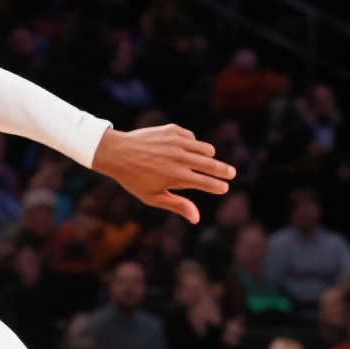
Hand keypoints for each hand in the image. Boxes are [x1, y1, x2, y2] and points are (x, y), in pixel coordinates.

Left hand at [92, 123, 235, 224]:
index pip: (206, 182)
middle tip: (232, 173)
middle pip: (212, 164)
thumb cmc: (135, 179)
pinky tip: (181, 151)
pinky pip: (192, 138)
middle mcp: (179, 157)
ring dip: (208, 156)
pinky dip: (191, 145)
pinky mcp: (173, 130)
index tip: (224, 188)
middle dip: (224, 170)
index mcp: (176, 176)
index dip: (218, 186)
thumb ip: (177, 205)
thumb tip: (197, 218)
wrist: (117, 152)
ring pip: (206, 148)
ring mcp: (177, 142)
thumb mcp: (153, 197)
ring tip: (204, 162)